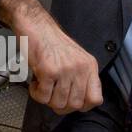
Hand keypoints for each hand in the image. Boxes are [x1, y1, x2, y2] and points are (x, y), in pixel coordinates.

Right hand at [0, 0, 102, 114]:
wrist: (36, 26)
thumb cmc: (52, 42)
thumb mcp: (76, 58)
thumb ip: (81, 78)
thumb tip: (79, 103)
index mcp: (89, 66)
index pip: (96, 99)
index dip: (83, 106)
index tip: (71, 101)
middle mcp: (80, 68)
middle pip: (75, 105)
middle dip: (60, 105)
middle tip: (51, 95)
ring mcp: (65, 70)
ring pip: (58, 103)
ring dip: (46, 99)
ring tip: (42, 86)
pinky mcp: (48, 71)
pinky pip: (43, 96)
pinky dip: (36, 94)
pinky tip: (35, 83)